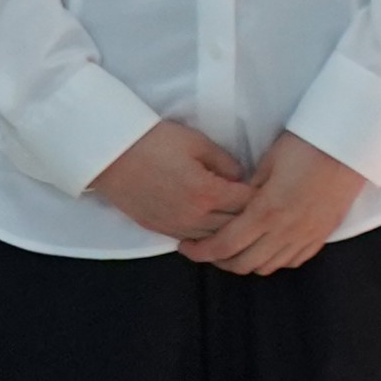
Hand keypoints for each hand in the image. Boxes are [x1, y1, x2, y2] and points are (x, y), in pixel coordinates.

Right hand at [88, 116, 250, 246]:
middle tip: (259, 207)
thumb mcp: (198, 143)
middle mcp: (193, 216)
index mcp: (207, 193)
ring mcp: (175, 226)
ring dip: (228, 230)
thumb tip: (242, 177)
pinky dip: (205, 235)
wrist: (111, 153)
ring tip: (240, 220)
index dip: (261, 196)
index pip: (247, 203)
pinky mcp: (159, 229)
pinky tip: (213, 227)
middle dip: (248, 216)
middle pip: (233, 226)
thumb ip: (225, 163)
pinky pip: (191, 238)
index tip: (269, 189)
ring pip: (213, 238)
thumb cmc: (155, 141)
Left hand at [188, 130, 370, 274]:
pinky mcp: (322, 235)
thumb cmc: (306, 146)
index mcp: (266, 212)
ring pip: (268, 267)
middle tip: (208, 248)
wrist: (351, 146)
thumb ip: (246, 191)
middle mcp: (285, 231)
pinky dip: (274, 260)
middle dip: (219, 261)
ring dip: (246, 262)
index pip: (224, 245)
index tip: (186, 247)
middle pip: (243, 264)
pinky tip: (267, 246)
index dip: (200, 252)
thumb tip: (229, 207)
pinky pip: (293, 261)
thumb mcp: (267, 163)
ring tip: (236, 248)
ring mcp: (306, 236)